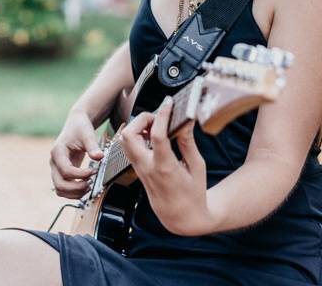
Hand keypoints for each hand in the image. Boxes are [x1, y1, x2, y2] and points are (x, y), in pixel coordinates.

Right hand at [50, 109, 103, 198]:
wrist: (76, 125)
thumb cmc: (81, 128)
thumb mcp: (87, 134)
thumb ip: (93, 146)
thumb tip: (100, 157)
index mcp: (58, 152)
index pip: (66, 171)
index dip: (80, 175)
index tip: (94, 170)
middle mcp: (54, 162)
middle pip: (59, 184)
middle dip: (76, 188)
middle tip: (90, 183)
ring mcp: (56, 169)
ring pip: (59, 190)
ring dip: (74, 193)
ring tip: (88, 186)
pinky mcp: (61, 173)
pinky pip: (64, 188)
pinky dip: (74, 192)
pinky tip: (86, 186)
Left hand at [119, 96, 214, 235]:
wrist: (181, 218)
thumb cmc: (193, 194)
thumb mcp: (197, 167)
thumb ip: (188, 142)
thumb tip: (185, 120)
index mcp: (165, 168)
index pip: (156, 135)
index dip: (162, 114)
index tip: (169, 103)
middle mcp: (147, 168)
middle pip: (129, 135)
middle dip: (141, 119)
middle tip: (158, 117)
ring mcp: (139, 171)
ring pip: (124, 141)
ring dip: (137, 128)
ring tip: (155, 127)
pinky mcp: (137, 171)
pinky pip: (129, 149)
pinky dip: (137, 137)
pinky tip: (152, 137)